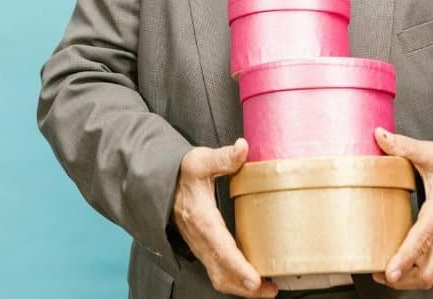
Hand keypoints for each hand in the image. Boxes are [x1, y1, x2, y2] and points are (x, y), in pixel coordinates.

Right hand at [172, 138, 277, 297]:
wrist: (161, 183)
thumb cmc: (181, 174)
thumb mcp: (199, 160)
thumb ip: (223, 157)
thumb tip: (242, 148)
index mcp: (201, 219)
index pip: (220, 248)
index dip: (238, 266)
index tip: (254, 279)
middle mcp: (200, 238)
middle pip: (221, 272)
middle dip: (245, 286)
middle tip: (271, 290)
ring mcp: (200, 247)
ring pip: (219, 276)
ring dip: (241, 288)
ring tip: (268, 290)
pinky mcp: (203, 249)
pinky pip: (218, 272)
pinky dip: (235, 281)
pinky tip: (253, 281)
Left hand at [372, 127, 432, 290]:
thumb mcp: (429, 153)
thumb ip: (403, 146)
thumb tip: (379, 135)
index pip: (420, 240)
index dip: (404, 259)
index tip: (389, 272)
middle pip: (427, 271)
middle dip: (403, 280)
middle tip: (380, 275)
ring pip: (431, 273)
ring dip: (409, 279)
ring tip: (385, 273)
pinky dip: (417, 272)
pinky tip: (401, 266)